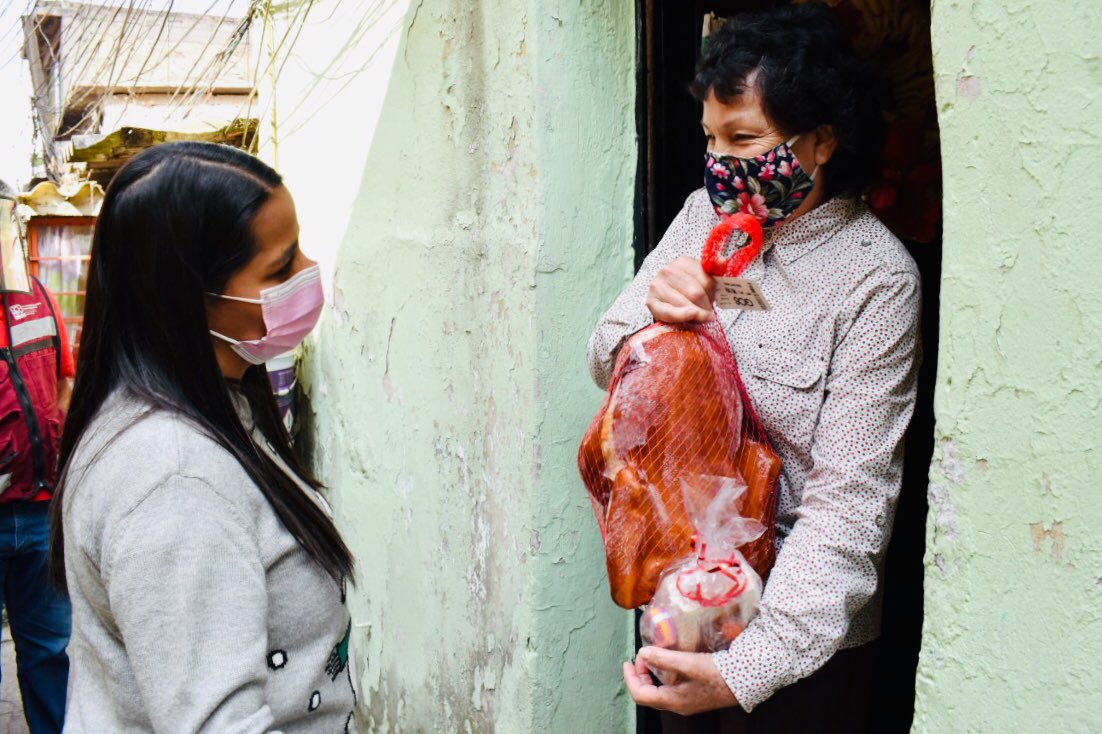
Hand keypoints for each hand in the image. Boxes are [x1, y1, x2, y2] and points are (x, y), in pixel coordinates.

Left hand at [622, 646, 737, 716]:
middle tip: (640, 659)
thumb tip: (642, 653)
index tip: (628, 662)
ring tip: (651, 658)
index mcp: (673, 701)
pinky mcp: (693, 695)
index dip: (630, 678)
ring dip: (651, 676)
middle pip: (648, 694)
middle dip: (639, 676)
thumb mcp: (689, 663)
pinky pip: (670, 688)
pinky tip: (669, 662)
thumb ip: (663, 658)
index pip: (641, 695)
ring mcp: (686, 701)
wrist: (745, 681)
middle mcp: (678, 705)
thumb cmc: (717, 674)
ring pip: (659, 692)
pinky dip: (663, 676)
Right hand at [646, 257, 714, 323]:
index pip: (706, 281)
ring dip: (696, 314)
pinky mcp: (651, 301)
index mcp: (683, 262)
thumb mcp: (703, 279)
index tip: (713, 301)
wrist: (666, 302)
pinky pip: (669, 312)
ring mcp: (657, 285)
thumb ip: (714, 271)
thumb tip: (723, 261)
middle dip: (705, 306)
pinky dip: (682, 316)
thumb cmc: (688, 291)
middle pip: (696, 293)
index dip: (713, 295)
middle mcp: (668, 270)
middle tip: (709, 315)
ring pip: (684, 303)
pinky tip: (691, 316)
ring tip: (700, 317)